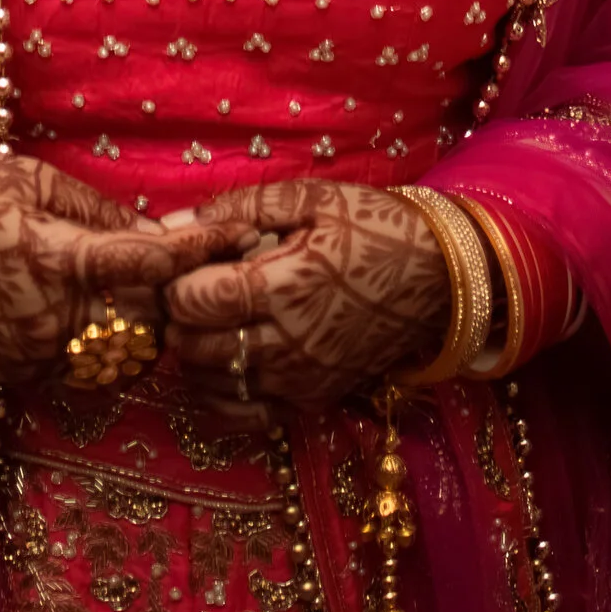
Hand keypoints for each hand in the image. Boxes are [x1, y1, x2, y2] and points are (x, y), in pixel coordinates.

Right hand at [0, 151, 203, 383]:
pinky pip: (84, 369)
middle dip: (172, 295)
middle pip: (143, 319)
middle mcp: (46, 314)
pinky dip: (104, 346)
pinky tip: (98, 314)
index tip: (235, 234)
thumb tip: (160, 239)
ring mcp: (32, 352)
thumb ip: (102, 217)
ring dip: (143, 327)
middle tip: (193, 267)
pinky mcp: (19, 373)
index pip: (144, 261)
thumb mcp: (35, 183)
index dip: (195, 250)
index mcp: (50, 254)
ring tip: (144, 292)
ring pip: (120, 354)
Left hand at [162, 177, 452, 418]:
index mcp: (284, 288)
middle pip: (193, 348)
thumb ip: (236, 210)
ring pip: (213, 385)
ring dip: (196, 354)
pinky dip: (224, 392)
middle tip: (192, 289)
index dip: (174, 279)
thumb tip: (172, 226)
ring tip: (210, 319)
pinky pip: (247, 413)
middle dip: (179, 317)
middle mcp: (288, 345)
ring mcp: (301, 380)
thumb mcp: (308, 198)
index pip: (192, 302)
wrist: (438, 276)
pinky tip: (228, 360)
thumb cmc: (371, 226)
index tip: (185, 261)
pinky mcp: (314, 401)